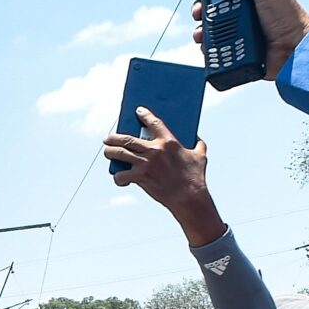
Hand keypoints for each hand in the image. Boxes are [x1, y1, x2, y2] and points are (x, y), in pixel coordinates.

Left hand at [104, 110, 225, 240]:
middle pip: (127, 139)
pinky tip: (119, 178)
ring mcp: (145, 164)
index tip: (138, 111)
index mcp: (168, 142)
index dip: (144, 115)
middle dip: (114, 138)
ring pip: (120, 154)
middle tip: (108, 139)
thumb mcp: (200, 156)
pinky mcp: (140, 178)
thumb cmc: (195, 177)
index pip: (153, 122)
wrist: (189, 197)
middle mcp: (154, 150)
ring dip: (110, 152)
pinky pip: (121, 175)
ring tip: (107, 152)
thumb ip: (198, 144)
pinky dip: (118, 177)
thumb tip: (197, 138)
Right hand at [188, 0, 308, 78]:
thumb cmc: (286, 16)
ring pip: (208, 30)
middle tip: (199, 12)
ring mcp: (237, 34)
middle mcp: (240, 13)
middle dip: (199, 8)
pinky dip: (207, 48)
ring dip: (200, 30)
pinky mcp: (234, 53)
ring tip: (202, 32)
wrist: (295, 48)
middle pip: (209, 8)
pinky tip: (208, 46)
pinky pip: (214, 51)